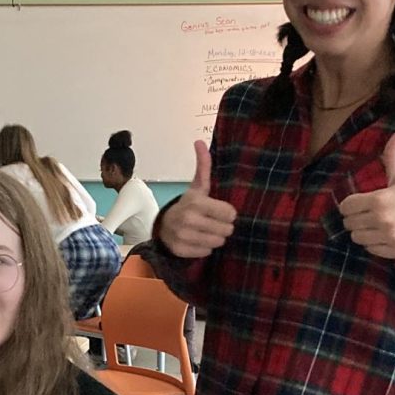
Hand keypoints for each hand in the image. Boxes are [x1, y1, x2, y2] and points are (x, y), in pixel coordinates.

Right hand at [159, 142, 236, 258]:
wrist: (164, 226)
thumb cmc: (188, 206)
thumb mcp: (197, 187)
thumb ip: (203, 166)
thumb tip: (199, 141)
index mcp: (196, 202)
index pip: (229, 213)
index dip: (228, 213)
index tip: (220, 211)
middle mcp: (188, 219)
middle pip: (226, 230)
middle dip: (222, 227)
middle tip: (212, 222)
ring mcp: (183, 236)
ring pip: (218, 242)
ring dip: (215, 238)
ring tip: (205, 231)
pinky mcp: (181, 250)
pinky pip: (207, 252)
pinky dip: (204, 248)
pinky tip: (197, 240)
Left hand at [337, 132, 394, 259]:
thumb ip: (392, 157)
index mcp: (379, 200)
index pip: (345, 206)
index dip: (350, 204)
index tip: (361, 203)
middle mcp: (381, 219)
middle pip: (348, 223)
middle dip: (356, 218)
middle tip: (369, 214)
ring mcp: (386, 236)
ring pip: (355, 237)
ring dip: (363, 232)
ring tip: (376, 225)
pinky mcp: (390, 250)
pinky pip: (367, 249)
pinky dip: (373, 244)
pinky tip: (384, 236)